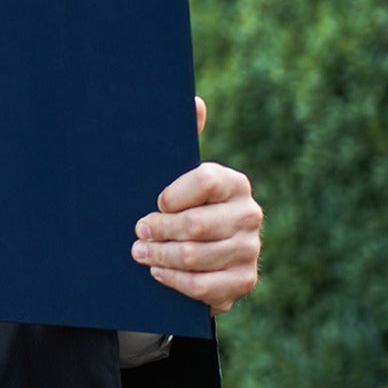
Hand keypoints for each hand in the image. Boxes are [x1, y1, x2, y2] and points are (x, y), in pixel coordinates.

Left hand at [131, 97, 261, 315]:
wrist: (198, 256)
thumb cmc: (180, 207)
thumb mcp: (176, 175)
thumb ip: (184, 139)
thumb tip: (194, 101)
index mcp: (234, 183)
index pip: (204, 180)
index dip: (172, 194)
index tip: (154, 202)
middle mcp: (249, 214)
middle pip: (196, 224)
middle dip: (158, 230)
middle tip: (137, 232)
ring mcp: (249, 250)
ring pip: (196, 256)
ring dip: (160, 256)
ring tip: (139, 253)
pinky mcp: (243, 281)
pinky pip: (204, 286)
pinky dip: (175, 281)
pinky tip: (158, 273)